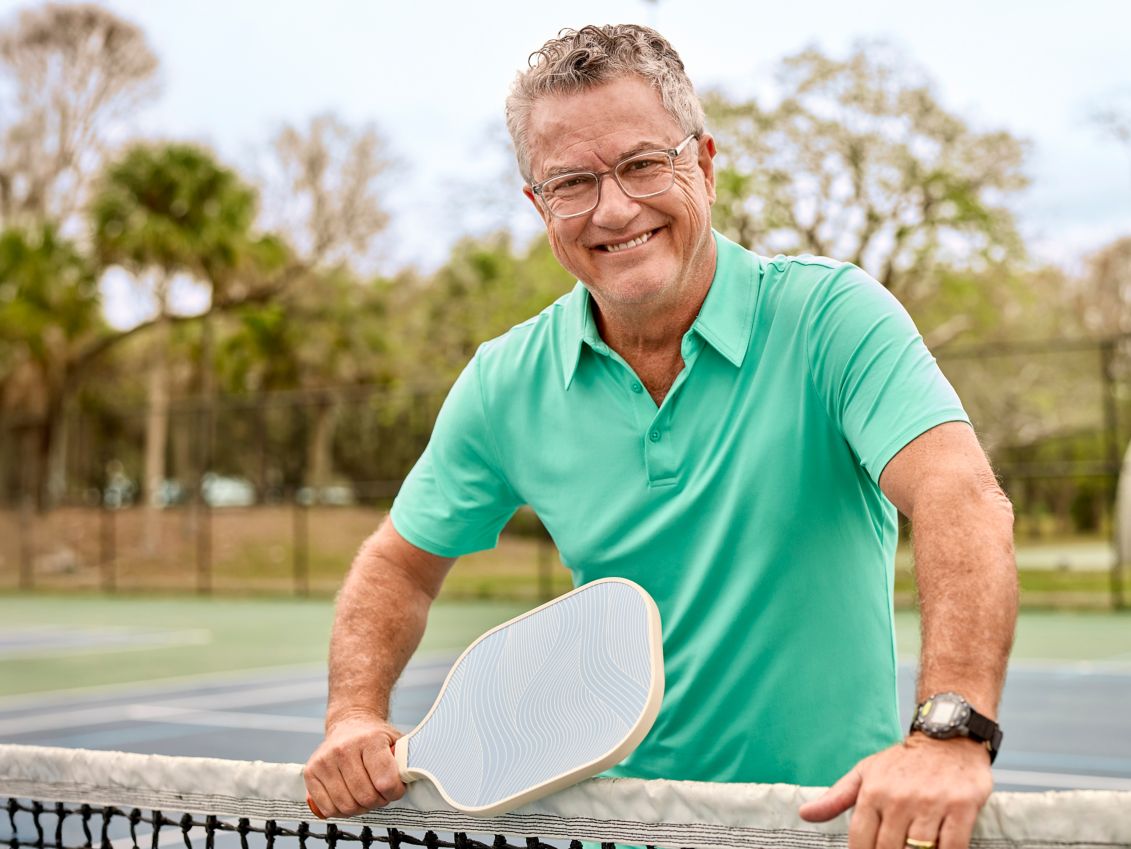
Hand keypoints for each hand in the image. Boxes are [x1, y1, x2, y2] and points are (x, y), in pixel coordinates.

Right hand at [304, 714, 405, 817]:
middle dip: (378, 801)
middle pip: (366, 797)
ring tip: (365, 794)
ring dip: (360, 807)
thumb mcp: (395, 741)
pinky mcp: (311, 772)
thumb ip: (404, 761)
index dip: (394, 792)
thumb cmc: (374, 737)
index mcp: (370, 740)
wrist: (350, 723)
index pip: (385, 782)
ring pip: (346, 806)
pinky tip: (349, 796)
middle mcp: (344, 749)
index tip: (395, 788)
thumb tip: (416, 779)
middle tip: (381, 793)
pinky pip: (327, 808)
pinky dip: (341, 809)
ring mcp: (325, 761)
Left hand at [798, 734, 992, 848]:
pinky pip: (953, 846)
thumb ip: (836, 798)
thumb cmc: (903, 761)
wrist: (947, 737)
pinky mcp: (961, 807)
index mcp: (873, 792)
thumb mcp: (865, 773)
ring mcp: (931, 804)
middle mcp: (900, 799)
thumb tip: (805, 814)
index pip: (861, 840)